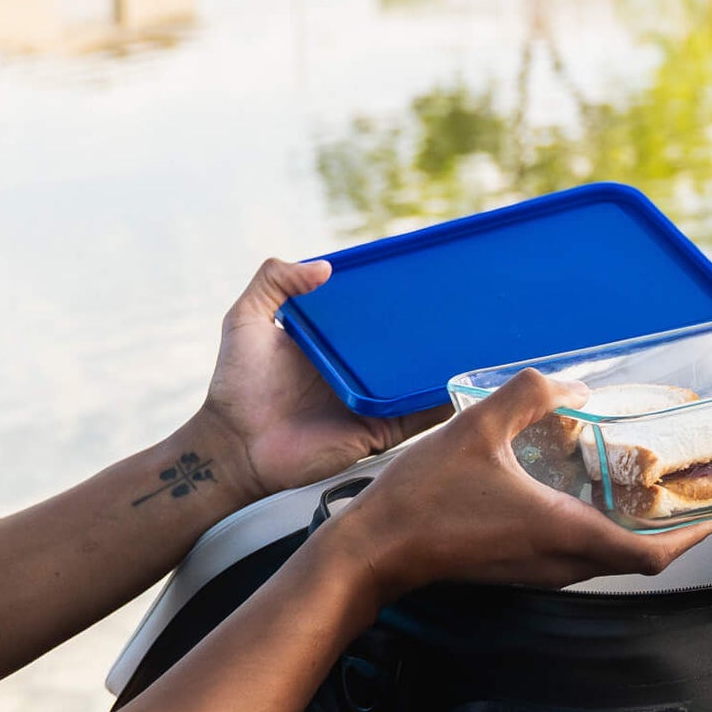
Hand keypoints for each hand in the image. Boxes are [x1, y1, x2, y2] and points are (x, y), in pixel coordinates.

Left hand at [194, 258, 441, 501]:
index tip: (423, 278)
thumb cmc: (237, 386)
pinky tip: (461, 385)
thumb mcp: (246, 319)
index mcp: (333, 344)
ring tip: (474, 343)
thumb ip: (274, 281)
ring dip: (443, 366)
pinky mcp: (379, 431)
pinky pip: (418, 418)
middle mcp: (358, 371)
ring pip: (418, 381)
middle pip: (403, 348)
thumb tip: (324, 266)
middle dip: (429, 332)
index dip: (395, 300)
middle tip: (460, 309)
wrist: (237, 445)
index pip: (372, 316)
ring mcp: (372, 401)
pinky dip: (441, 404)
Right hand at [316, 370, 711, 601]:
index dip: (695, 537)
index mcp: (563, 534)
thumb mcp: (475, 428)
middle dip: (674, 528)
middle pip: (639, 558)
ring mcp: (539, 571)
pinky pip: (579, 554)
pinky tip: (587, 492)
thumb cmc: (420, 500)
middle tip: (692, 490)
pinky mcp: (519, 568)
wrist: (372, 552)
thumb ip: (528, 396)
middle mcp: (559, 562)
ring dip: (636, 529)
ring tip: (649, 487)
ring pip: (608, 558)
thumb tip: (572, 386)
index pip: (651, 555)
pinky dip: (600, 529)